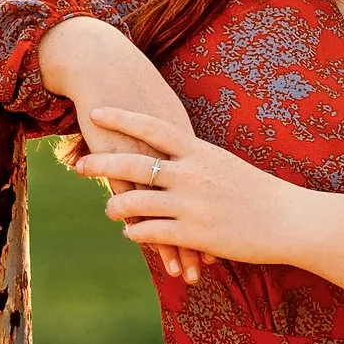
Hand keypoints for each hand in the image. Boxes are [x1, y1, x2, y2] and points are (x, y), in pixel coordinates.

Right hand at [35, 15, 217, 281]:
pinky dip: (141, 228)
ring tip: (186, 275)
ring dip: (175, 246)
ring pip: (166, 215)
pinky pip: (133, 203)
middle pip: (194, 205)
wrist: (106, 68)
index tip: (237, 240)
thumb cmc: (138, 89)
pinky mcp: (117, 163)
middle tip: (215, 267)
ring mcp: (144, 161)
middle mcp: (170, 153)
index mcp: (188, 142)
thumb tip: (200, 158)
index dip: (222, 215)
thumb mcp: (170, 114)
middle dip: (205, 239)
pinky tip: (147, 250)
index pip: (211, 188)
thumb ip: (184, 141)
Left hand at [75, 107, 343, 298]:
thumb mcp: (225, 166)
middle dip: (101, 162)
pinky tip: (131, 234)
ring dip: (116, 207)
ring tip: (109, 209)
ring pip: (136, 202)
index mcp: (200, 151)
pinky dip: (136, 233)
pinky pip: (151, 233)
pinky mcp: (195, 234)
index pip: (153, 128)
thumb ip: (194, 160)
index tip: (97, 109)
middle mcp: (192, 174)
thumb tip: (169, 156)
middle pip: (134, 162)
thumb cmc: (259, 192)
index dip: (122, 118)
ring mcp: (192, 205)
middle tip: (79, 164)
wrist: (291, 220)